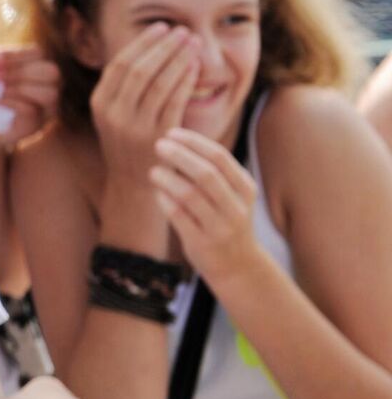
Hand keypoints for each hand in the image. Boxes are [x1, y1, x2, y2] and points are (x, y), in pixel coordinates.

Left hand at [0, 47, 61, 146]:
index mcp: (41, 69)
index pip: (40, 53)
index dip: (17, 53)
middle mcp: (52, 87)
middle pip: (52, 72)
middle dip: (21, 72)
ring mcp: (47, 108)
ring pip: (49, 93)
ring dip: (19, 88)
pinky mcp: (36, 124)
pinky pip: (30, 110)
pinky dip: (9, 103)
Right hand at [90, 24, 199, 185]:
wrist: (133, 184)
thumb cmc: (129, 142)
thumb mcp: (114, 114)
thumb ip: (124, 86)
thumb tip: (147, 46)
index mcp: (100, 103)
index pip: (120, 63)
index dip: (142, 42)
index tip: (162, 27)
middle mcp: (113, 114)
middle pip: (140, 70)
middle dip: (164, 46)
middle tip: (183, 31)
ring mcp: (135, 127)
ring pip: (159, 83)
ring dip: (179, 59)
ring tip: (193, 43)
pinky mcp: (158, 137)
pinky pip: (174, 101)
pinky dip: (186, 80)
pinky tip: (196, 68)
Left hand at [153, 128, 263, 282]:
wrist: (238, 265)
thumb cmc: (226, 220)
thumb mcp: (232, 195)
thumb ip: (214, 172)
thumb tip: (179, 141)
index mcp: (245, 188)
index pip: (219, 157)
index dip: (193, 142)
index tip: (172, 133)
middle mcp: (236, 207)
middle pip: (205, 174)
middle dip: (179, 155)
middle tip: (158, 145)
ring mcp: (220, 226)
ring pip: (190, 195)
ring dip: (167, 178)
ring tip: (153, 171)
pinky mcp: (202, 242)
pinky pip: (178, 216)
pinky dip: (164, 200)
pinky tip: (157, 193)